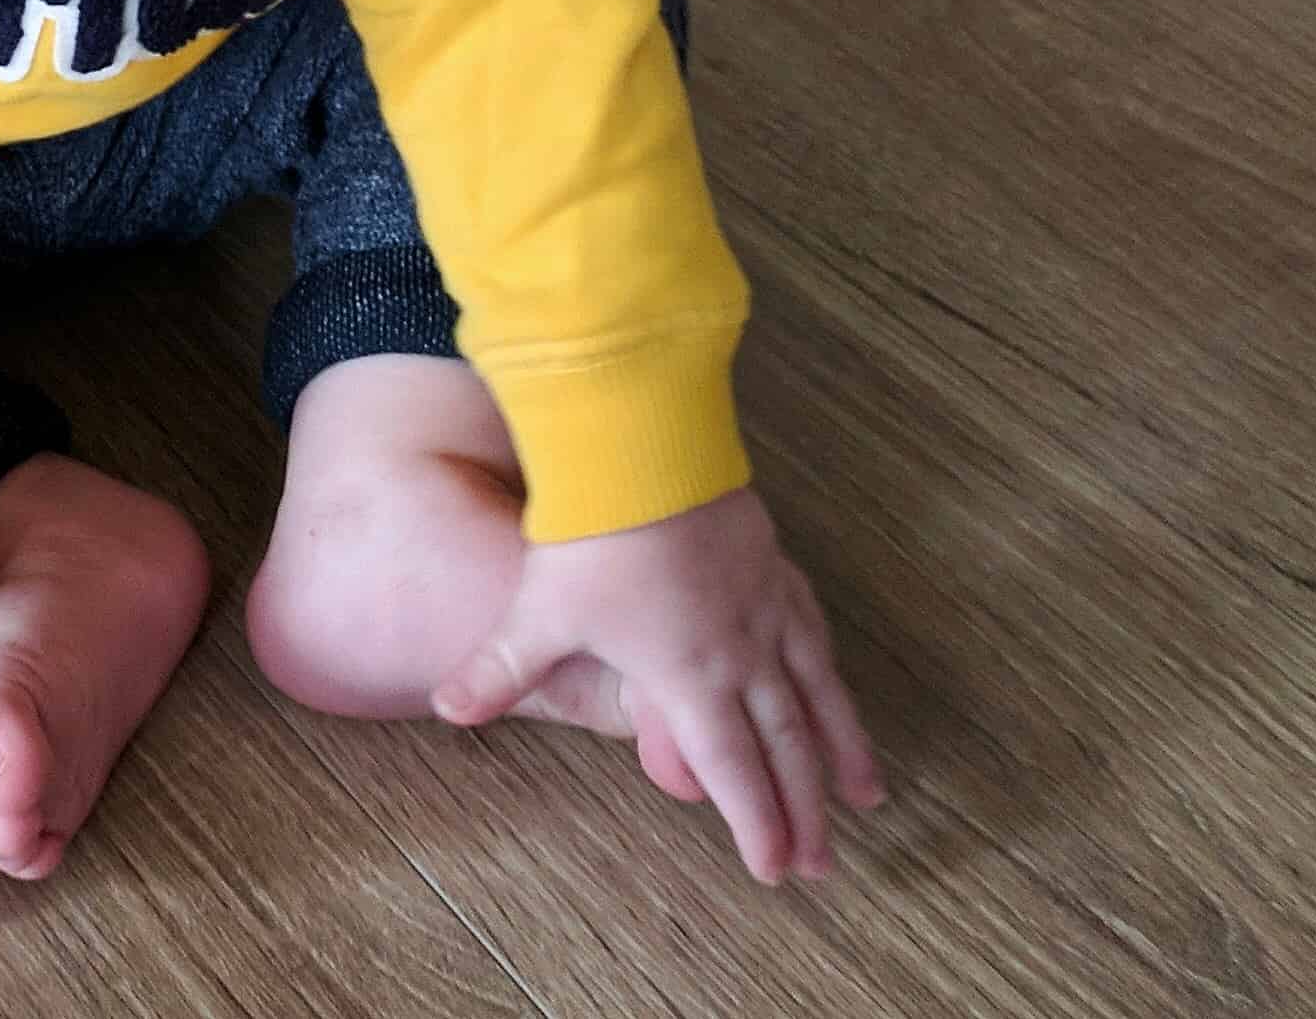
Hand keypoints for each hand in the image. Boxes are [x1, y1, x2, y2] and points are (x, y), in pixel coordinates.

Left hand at [431, 486, 884, 883]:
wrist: (639, 447)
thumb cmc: (591, 534)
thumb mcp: (539, 609)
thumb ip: (500, 669)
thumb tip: (450, 708)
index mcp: (689, 679)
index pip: (733, 772)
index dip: (757, 825)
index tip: (774, 869)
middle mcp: (741, 652)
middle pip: (785, 748)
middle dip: (804, 811)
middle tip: (821, 865)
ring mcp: (764, 605)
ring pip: (817, 694)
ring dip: (842, 750)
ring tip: (865, 796)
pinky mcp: (772, 560)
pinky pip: (813, 628)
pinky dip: (828, 668)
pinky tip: (834, 681)